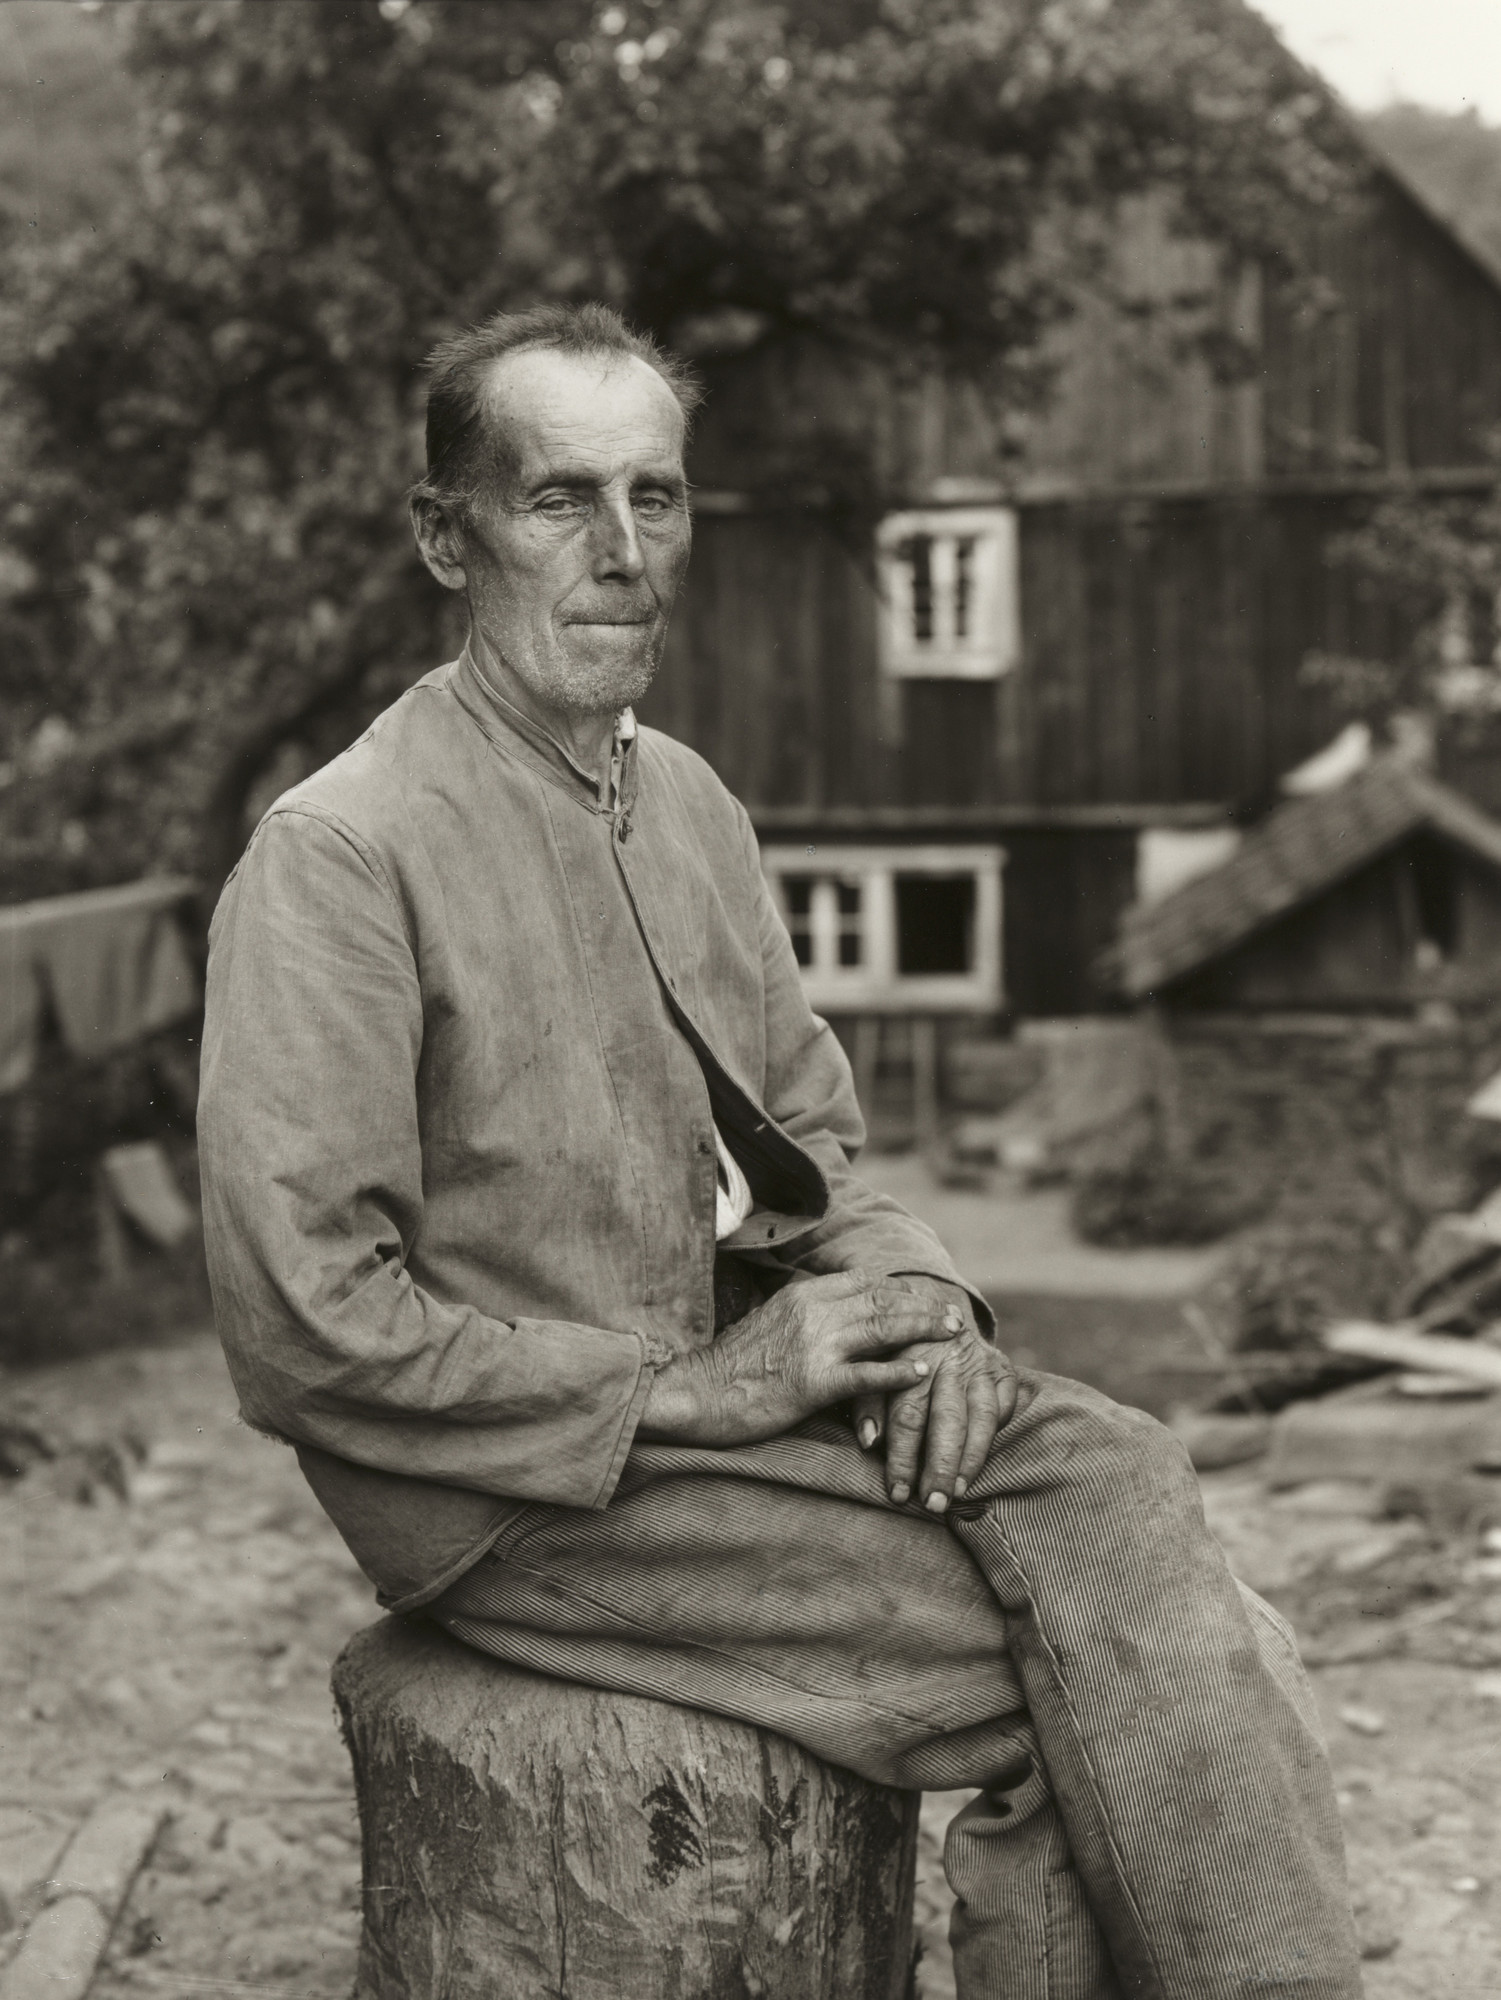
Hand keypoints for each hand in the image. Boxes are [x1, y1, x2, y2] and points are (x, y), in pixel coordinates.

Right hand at [637, 1270, 960, 1447]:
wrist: (697, 1392)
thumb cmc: (734, 1364)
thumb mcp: (771, 1320)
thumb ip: (807, 1311)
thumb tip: (840, 1308)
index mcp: (803, 1294)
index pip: (865, 1281)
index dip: (901, 1289)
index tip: (927, 1298)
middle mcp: (812, 1311)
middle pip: (882, 1300)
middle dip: (923, 1306)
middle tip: (955, 1316)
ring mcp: (814, 1345)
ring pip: (882, 1329)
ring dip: (923, 1330)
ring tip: (952, 1335)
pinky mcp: (813, 1382)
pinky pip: (866, 1374)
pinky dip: (897, 1372)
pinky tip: (922, 1371)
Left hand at [852, 1280, 1017, 1512]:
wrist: (931, 1308)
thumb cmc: (893, 1347)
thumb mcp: (870, 1364)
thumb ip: (867, 1401)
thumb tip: (868, 1442)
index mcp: (912, 1357)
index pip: (908, 1415)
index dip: (903, 1457)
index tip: (898, 1493)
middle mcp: (949, 1360)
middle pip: (948, 1419)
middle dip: (941, 1465)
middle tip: (934, 1503)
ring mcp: (980, 1364)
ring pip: (982, 1415)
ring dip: (972, 1457)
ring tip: (959, 1491)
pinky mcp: (1002, 1368)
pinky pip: (1006, 1404)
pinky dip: (997, 1432)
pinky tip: (981, 1461)